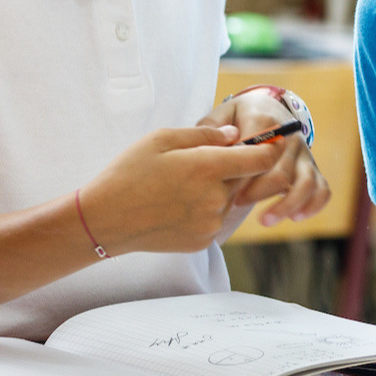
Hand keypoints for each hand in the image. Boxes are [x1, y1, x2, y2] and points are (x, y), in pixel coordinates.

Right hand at [82, 124, 284, 253]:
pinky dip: (205, 210)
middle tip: (198, 163)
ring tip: (180, 187)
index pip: (261, 159)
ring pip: (229, 200)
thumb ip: (205, 134)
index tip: (269, 142)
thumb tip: (234, 135)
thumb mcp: (162, 139)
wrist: (106, 220)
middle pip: (243, 179)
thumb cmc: (129, 174)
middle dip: (231, 168)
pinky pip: (216, 219)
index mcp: (208, 168)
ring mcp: (211, 223)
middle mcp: (216, 198)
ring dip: (217, 190)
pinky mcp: (203, 241)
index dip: (269, 148)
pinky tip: (177, 205)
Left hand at [200, 93, 330, 226]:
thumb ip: (212, 128)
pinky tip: (295, 217)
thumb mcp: (224, 113)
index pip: (259, 153)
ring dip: (287, 205)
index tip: (226, 188)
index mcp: (267, 123)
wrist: (270, 107)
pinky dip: (313, 205)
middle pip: (281, 173)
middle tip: (235, 204)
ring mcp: (304, 154)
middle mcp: (290, 139)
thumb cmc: (241, 117)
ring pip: (307, 183)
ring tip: (265, 220)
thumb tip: (214, 146)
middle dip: (258, 194)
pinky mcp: (312, 168)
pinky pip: (323, 189)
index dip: (243, 175)